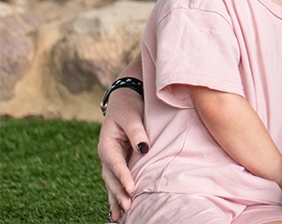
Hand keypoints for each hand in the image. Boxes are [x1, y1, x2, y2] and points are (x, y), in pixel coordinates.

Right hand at [97, 87, 147, 220]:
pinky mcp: (118, 161)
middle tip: (128, 207)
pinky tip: (119, 208)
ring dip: (116, 198)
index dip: (123, 177)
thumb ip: (137, 132)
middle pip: (111, 177)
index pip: (115, 163)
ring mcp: (111, 160)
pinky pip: (116, 180)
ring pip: (111, 182)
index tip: (132, 189)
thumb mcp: (132, 116)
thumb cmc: (128, 107)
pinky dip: (117, 194)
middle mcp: (106, 155)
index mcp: (107, 144)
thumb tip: (144, 148)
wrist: (123, 100)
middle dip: (119, 193)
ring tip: (120, 216)